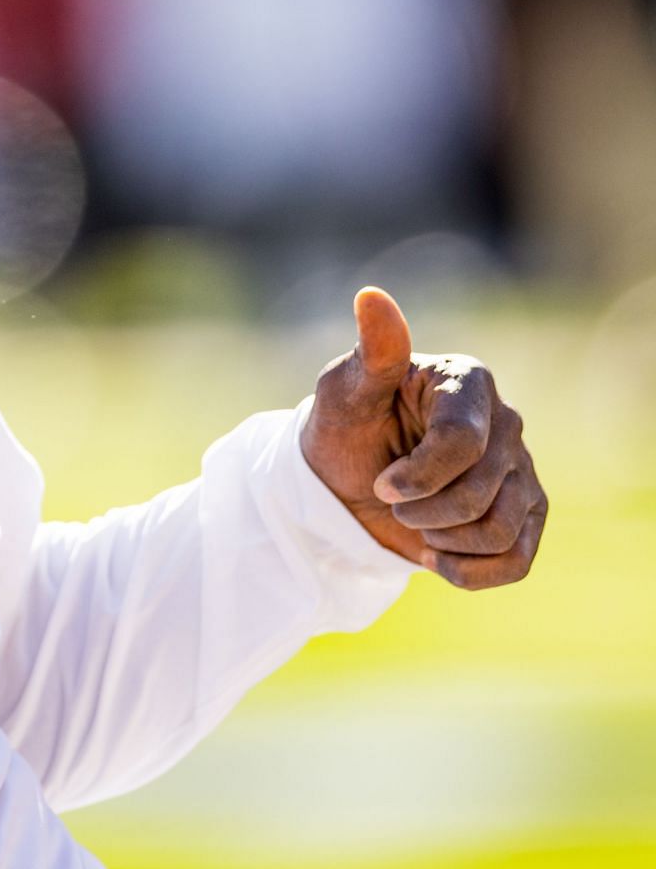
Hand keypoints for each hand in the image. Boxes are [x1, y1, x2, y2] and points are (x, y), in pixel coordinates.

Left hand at [301, 287, 546, 588]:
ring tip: (413, 522)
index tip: (381, 483)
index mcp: (467, 382)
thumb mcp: (344, 392)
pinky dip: (470, 572)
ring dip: (443, 540)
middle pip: (481, 493)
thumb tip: (372, 297)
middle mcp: (506, 423)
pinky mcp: (525, 516)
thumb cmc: (343, 430)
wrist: (344, 485)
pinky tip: (436, 554)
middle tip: (389, 501)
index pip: (462, 444)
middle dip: (422, 511)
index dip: (417, 477)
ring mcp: (521, 471)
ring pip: (500, 530)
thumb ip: (372, 353)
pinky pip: (517, 561)